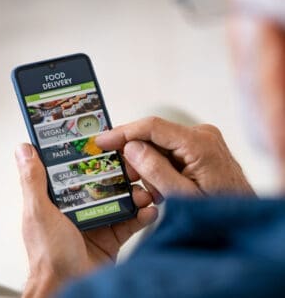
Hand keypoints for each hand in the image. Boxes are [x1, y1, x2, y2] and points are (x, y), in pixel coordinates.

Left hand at [15, 144, 156, 297]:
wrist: (69, 288)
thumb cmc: (49, 256)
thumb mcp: (39, 213)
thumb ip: (33, 182)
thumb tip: (24, 151)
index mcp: (64, 198)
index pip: (82, 170)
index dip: (97, 158)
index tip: (111, 147)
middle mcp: (83, 207)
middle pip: (107, 183)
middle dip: (124, 175)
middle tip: (135, 169)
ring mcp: (100, 220)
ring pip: (123, 199)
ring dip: (137, 194)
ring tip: (145, 193)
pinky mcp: (114, 235)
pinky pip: (132, 221)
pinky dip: (143, 215)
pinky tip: (149, 210)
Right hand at [96, 117, 254, 199]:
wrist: (243, 218)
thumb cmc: (217, 211)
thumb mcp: (181, 196)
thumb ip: (155, 170)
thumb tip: (130, 147)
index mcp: (199, 143)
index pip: (152, 127)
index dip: (123, 132)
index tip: (101, 141)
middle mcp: (201, 134)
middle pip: (154, 135)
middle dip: (135, 154)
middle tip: (126, 177)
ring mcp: (201, 139)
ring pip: (159, 144)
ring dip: (148, 164)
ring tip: (151, 189)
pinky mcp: (199, 147)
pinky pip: (169, 150)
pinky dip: (159, 165)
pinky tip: (160, 184)